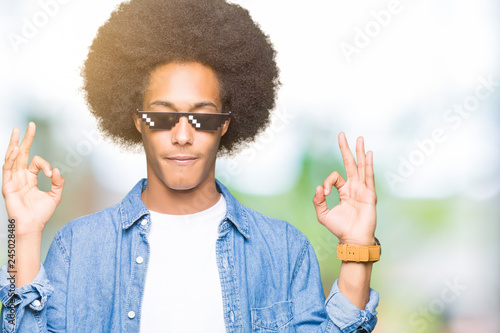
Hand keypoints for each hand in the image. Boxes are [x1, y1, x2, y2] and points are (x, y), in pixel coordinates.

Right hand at [2, 122, 64, 236]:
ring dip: (14, 144)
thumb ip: (58, 183)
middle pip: (22, 154)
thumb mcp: (55, 196)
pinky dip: (11, 159)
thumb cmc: (41, 213)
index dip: (46, 165)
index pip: (37, 163)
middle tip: (30, 125)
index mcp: (30, 178)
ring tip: (17, 131)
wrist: (33, 225)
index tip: (52, 174)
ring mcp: (12, 180)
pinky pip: (8, 170)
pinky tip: (15, 149)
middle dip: (26, 139)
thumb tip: (58, 170)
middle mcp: (20, 177)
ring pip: (12, 158)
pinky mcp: (7, 186)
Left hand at [312, 132, 375, 245]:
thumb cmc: (340, 228)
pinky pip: (368, 177)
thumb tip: (318, 187)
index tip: (324, 193)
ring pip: (360, 167)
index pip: (335, 177)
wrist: (353, 239)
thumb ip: (318, 201)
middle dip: (346, 149)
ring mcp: (363, 189)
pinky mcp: (369, 194)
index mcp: (344, 191)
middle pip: (350, 164)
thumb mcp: (323, 214)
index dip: (327, 182)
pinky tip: (369, 154)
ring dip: (359, 152)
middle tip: (341, 134)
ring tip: (359, 138)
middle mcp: (354, 187)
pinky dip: (368, 165)